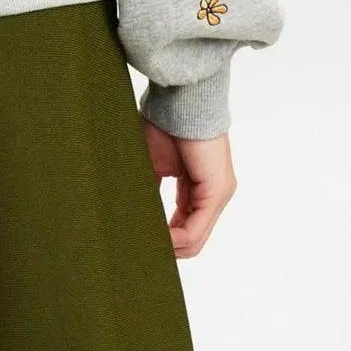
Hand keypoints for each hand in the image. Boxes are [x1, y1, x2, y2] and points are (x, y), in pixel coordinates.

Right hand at [139, 117, 237, 256]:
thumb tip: (132, 215)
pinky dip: (174, 239)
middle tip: (139, 250)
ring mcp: (218, 194)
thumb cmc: (165, 123)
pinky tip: (156, 240)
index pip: (184, 224)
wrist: (180, 100)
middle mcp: (213, 194)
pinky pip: (196, 229)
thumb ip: (150, 191)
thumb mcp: (152, 164)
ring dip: (168, 247)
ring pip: (194, 239)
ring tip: (142, 247)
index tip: (139, 241)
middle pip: (191, 238)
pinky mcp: (216, 191)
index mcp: (198, 187)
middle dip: (165, 248)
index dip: (162, 238)